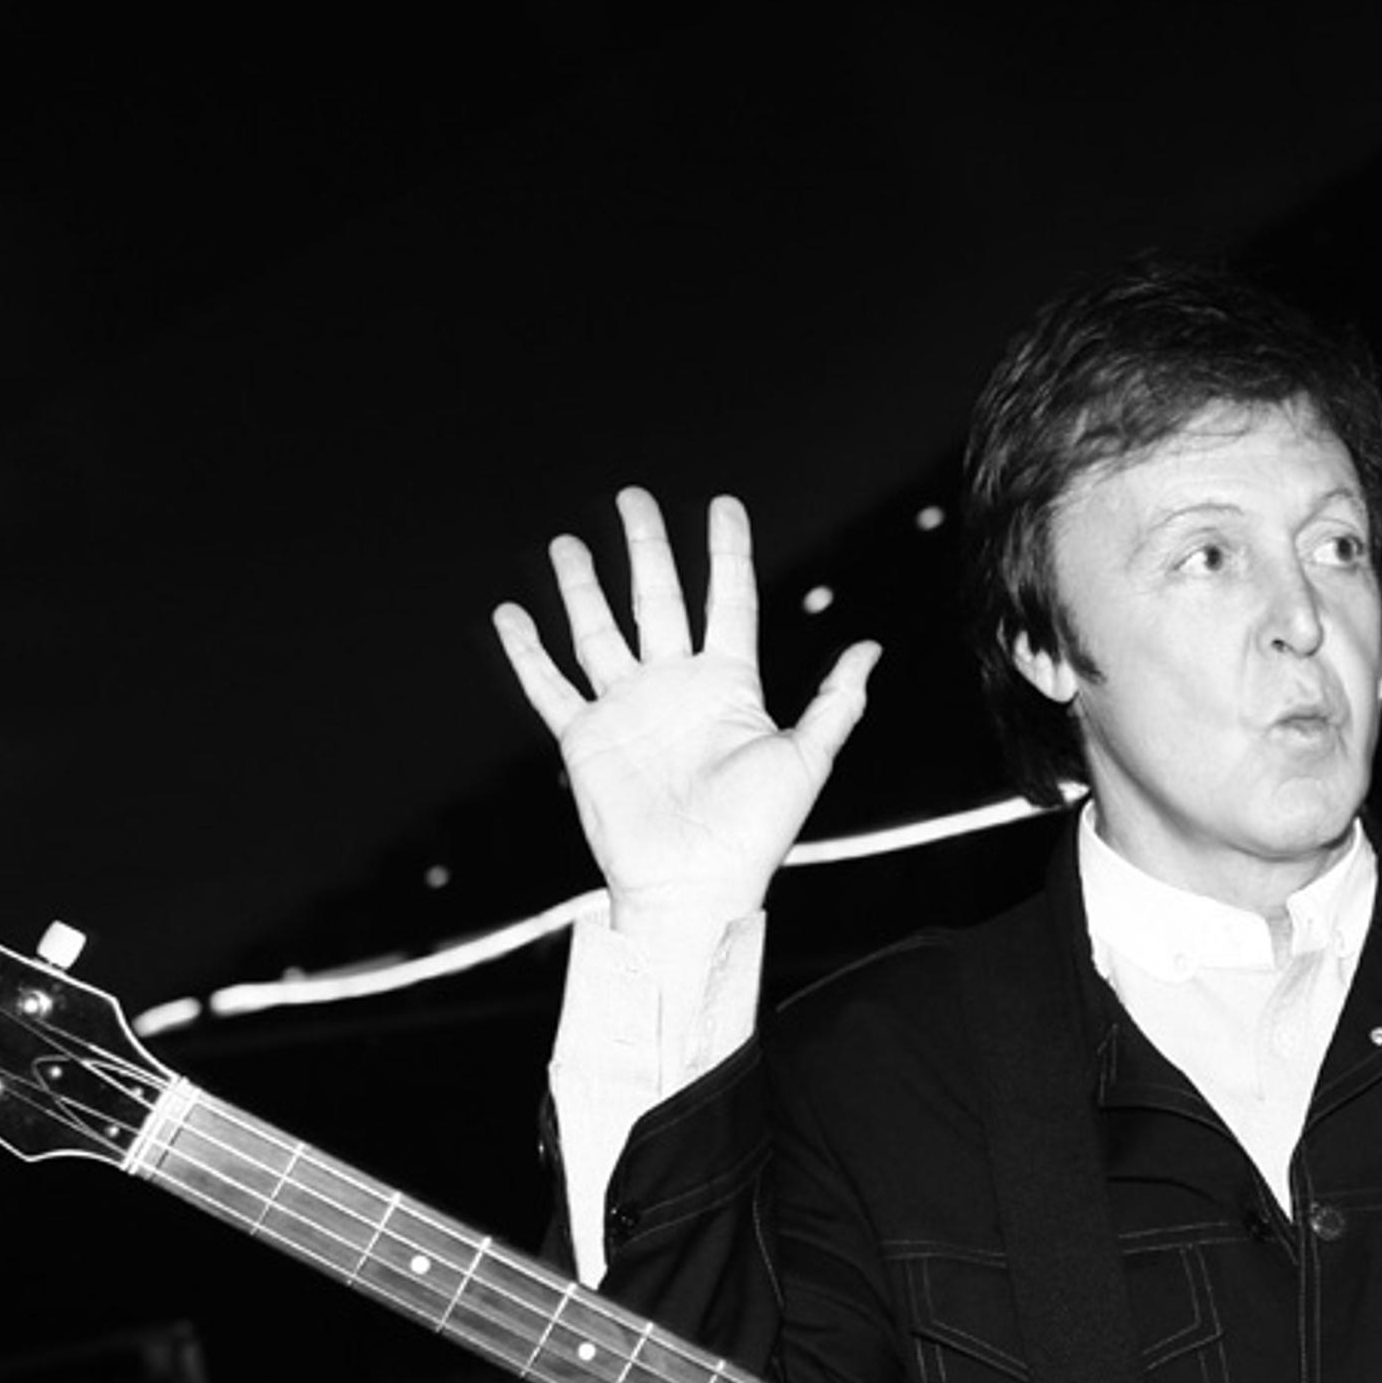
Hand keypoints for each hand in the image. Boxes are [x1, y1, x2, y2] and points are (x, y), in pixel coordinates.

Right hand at [493, 488, 882, 937]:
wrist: (696, 885)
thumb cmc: (756, 832)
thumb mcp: (807, 758)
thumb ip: (836, 701)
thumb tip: (870, 648)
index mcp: (729, 686)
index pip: (729, 600)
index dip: (727, 551)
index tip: (722, 504)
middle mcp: (675, 687)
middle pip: (659, 600)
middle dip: (646, 549)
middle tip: (632, 498)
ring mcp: (627, 709)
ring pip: (600, 632)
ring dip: (582, 588)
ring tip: (565, 543)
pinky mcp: (585, 739)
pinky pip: (550, 687)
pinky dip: (527, 652)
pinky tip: (510, 614)